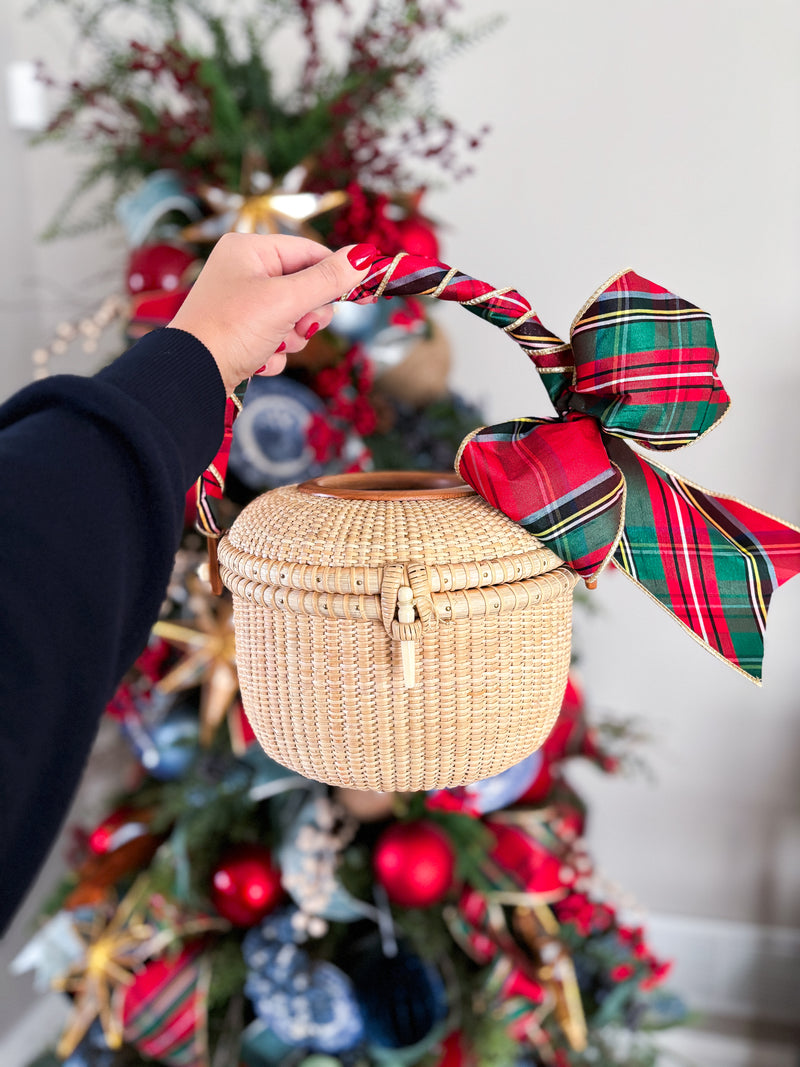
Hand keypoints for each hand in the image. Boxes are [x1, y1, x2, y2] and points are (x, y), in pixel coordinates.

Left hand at [169, 233, 375, 393]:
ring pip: (295, 318)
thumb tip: (366, 255)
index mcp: (250, 249)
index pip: (309, 252)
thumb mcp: (285, 300)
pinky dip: (275, 352)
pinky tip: (258, 359)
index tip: (363, 291)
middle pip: (305, 288)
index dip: (336, 273)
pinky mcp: (242, 334)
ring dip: (292, 337)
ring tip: (271, 344)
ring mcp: (243, 304)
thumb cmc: (232, 328)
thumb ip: (328, 279)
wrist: (193, 376)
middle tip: (298, 324)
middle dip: (306, 314)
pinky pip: (278, 339)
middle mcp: (244, 272)